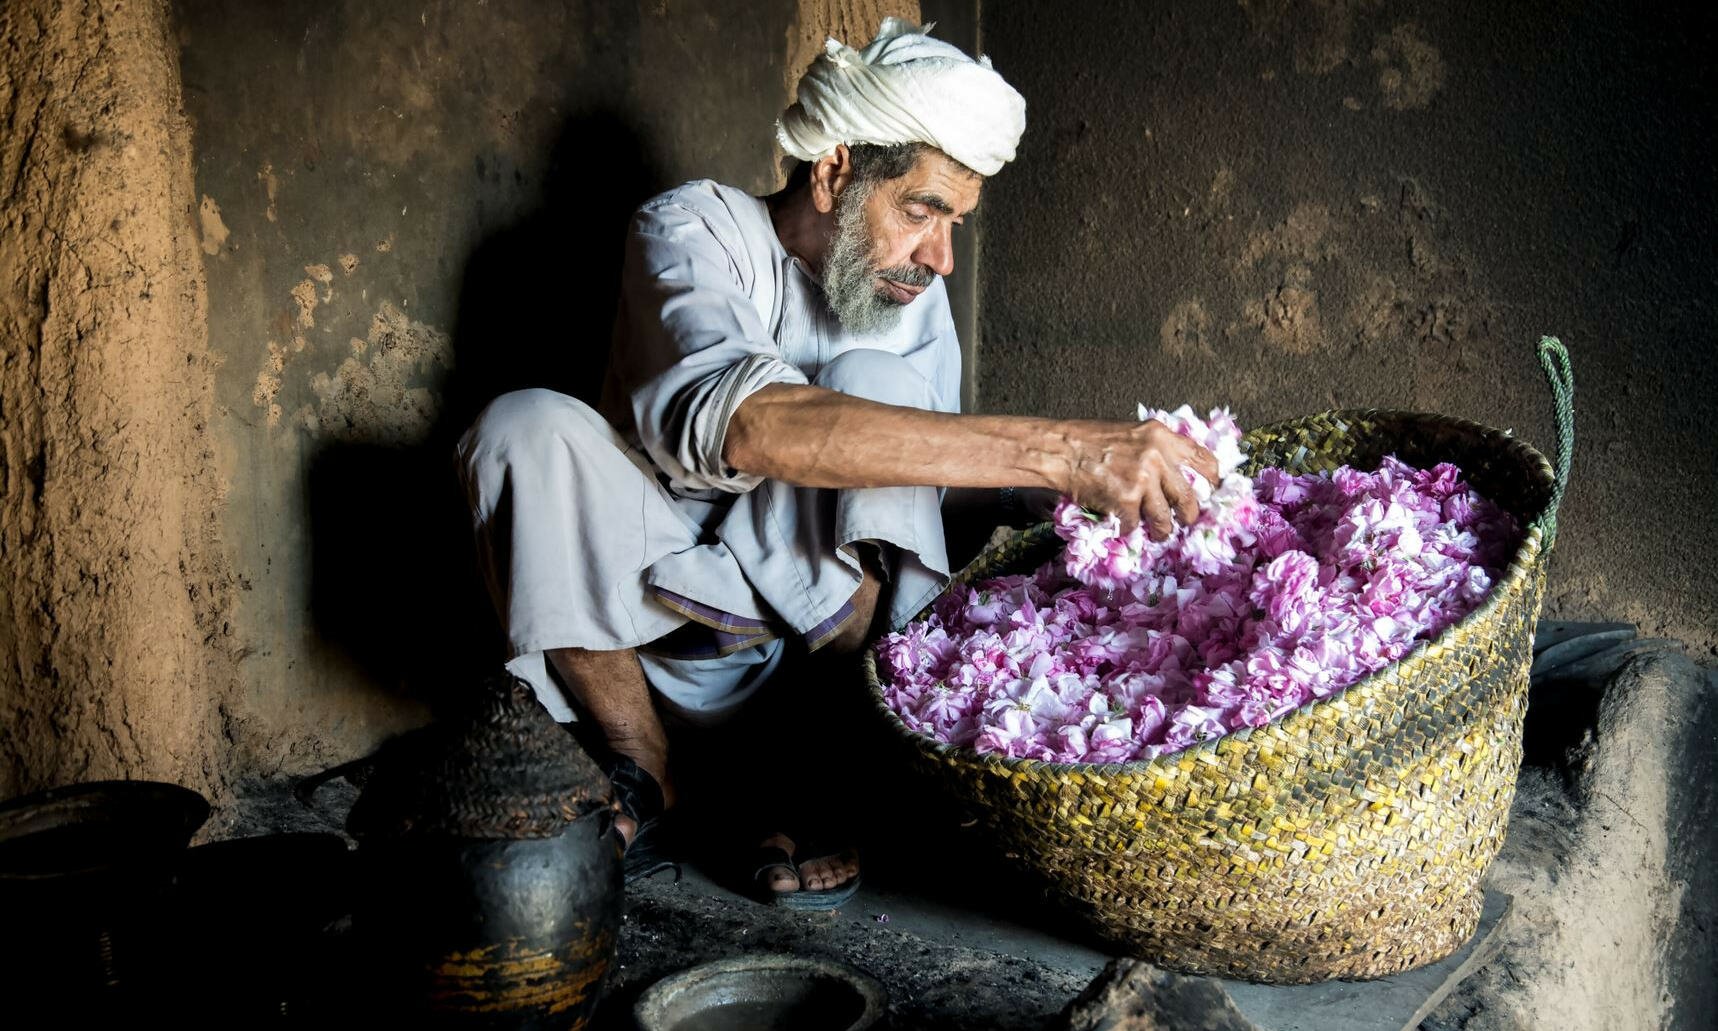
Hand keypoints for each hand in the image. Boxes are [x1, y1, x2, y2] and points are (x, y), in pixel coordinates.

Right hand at [1059, 419, 1219, 540]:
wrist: (1062, 450)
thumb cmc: (1092, 441)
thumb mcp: (1134, 434)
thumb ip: (1159, 450)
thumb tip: (1179, 475)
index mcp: (1163, 437)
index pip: (1204, 460)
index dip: (1211, 481)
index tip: (1208, 492)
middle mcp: (1157, 457)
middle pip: (1189, 497)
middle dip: (1189, 515)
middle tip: (1184, 521)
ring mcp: (1142, 480)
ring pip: (1165, 519)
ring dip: (1162, 531)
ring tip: (1156, 532)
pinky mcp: (1125, 501)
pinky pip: (1135, 525)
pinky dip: (1128, 528)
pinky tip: (1121, 521)